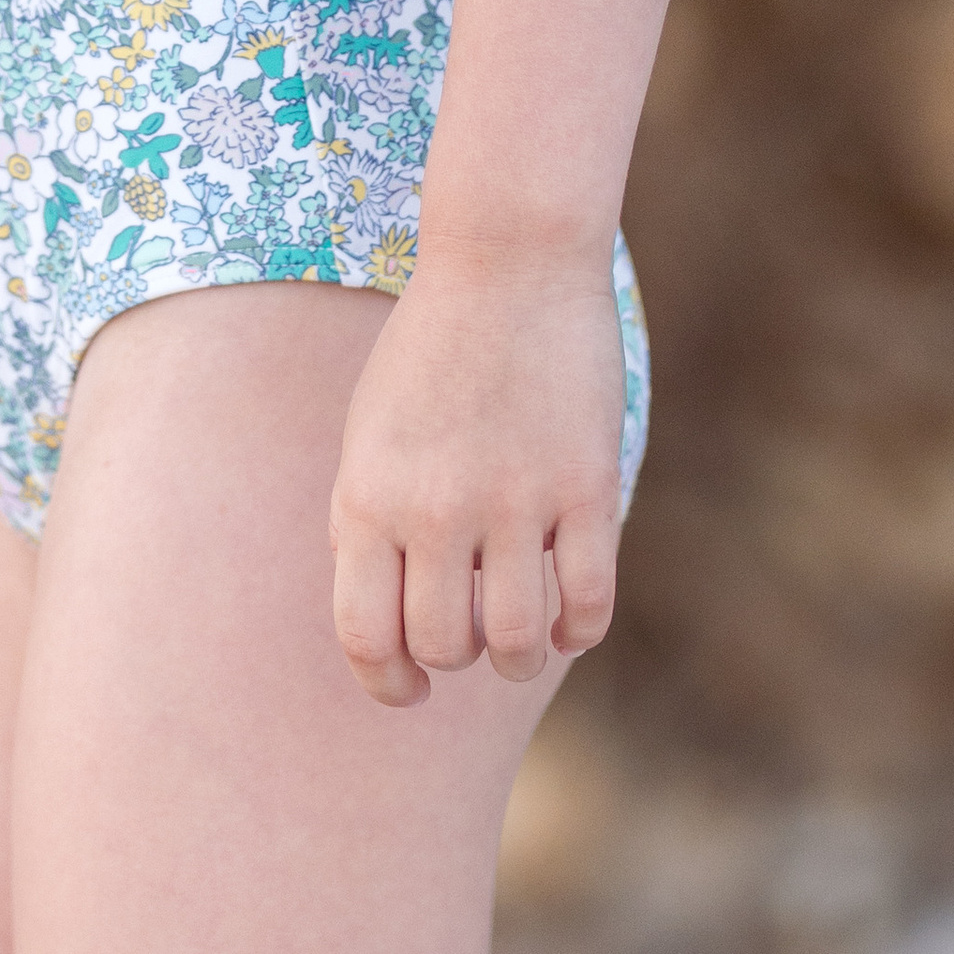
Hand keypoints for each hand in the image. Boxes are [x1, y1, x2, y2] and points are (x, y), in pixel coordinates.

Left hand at [328, 250, 623, 706]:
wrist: (507, 262)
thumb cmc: (429, 352)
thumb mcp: (369, 433)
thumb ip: (364, 523)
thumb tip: (379, 625)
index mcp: (369, 495)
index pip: (367, 636)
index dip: (386, 683)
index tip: (407, 690)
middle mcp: (436, 508)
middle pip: (445, 649)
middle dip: (454, 656)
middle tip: (466, 628)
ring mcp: (515, 501)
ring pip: (517, 645)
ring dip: (519, 653)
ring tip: (518, 628)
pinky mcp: (585, 490)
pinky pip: (589, 608)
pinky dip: (579, 629)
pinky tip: (568, 608)